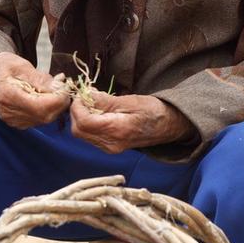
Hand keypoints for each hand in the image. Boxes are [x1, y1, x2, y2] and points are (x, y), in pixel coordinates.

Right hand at [0, 52, 70, 128]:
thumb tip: (59, 88)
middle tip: (63, 86)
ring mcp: (12, 120)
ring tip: (55, 88)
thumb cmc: (5, 66)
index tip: (65, 85)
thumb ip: (40, 78)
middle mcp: (9, 112)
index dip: (58, 98)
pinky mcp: (17, 123)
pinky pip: (40, 119)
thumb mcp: (22, 65)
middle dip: (60, 101)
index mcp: (7, 95)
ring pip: (45, 119)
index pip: (41, 106)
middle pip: (45, 115)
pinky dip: (49, 109)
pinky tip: (47, 96)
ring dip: (56, 105)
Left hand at [70, 90, 195, 153]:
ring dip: (80, 117)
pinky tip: (96, 112)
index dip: (77, 106)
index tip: (81, 94)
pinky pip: (89, 136)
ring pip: (81, 134)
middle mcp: (111, 144)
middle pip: (78, 131)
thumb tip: (85, 96)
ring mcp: (109, 148)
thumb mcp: (129, 100)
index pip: (84, 122)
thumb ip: (105, 101)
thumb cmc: (152, 111)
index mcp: (117, 131)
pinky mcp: (108, 147)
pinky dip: (86, 123)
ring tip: (91, 103)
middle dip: (76, 112)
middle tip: (84, 97)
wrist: (167, 126)